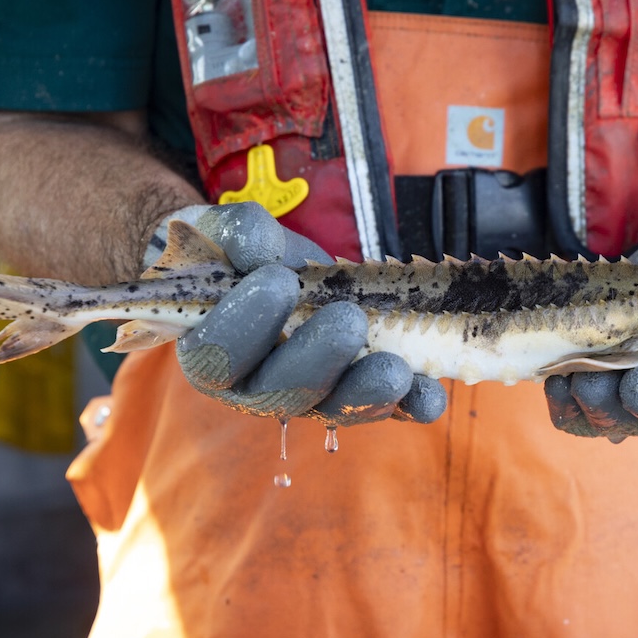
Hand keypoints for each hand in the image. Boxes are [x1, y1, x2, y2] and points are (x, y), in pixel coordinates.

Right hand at [165, 202, 446, 425]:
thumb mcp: (220, 230)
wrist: (262, 265)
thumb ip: (234, 234)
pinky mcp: (353, 390)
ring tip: (396, 370)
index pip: (216, 358)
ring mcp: (308, 394)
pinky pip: (383, 405)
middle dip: (317, 360)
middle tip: (347, 319)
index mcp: (206, 352)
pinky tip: (430, 396)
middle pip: (279, 394)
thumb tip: (259, 248)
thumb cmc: (229, 252)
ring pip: (333, 407)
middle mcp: (253, 387)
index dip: (244, 325)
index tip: (277, 280)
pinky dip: (409, 403)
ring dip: (367, 391)